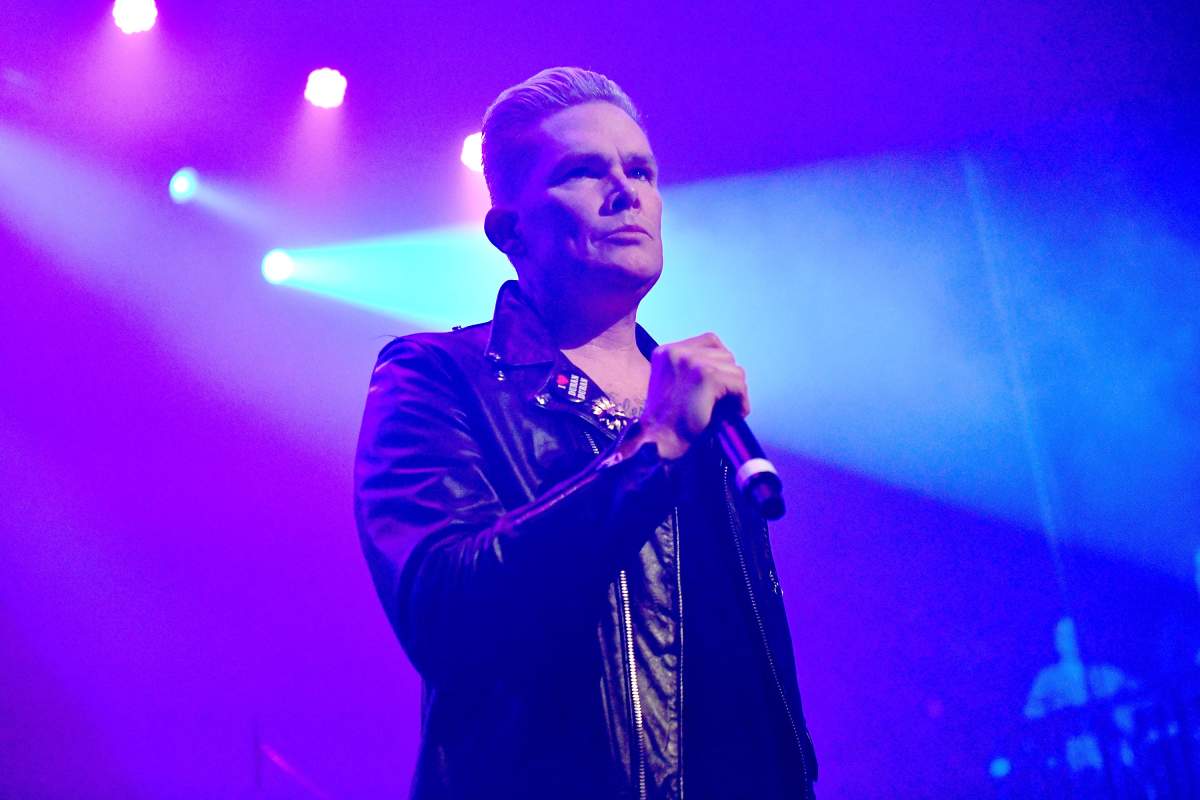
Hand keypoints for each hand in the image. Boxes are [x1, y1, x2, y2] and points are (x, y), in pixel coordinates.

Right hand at [635, 332, 749, 459]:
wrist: (659, 442)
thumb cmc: (668, 421)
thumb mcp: (673, 385)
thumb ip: (691, 370)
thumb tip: (727, 367)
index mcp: (666, 352)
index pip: (710, 342)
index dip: (720, 364)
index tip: (720, 386)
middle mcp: (677, 351)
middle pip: (724, 354)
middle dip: (729, 378)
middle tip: (727, 401)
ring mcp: (692, 361)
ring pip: (734, 369)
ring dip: (736, 390)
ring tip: (729, 408)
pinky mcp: (706, 375)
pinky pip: (738, 383)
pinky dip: (741, 401)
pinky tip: (735, 414)